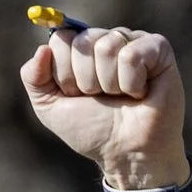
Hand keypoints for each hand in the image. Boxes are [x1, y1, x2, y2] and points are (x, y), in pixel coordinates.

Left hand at [21, 25, 190, 191]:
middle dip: (85, 80)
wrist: (125, 152)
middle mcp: (105, 39)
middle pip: (82, 42)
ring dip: (109, 84)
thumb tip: (42, 48)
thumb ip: (34, 78)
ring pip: (107, 47)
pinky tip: (139, 93)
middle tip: (101, 98)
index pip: (60, 39)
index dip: (64, 74)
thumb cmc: (92, 130)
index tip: (76, 95)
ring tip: (121, 97)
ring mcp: (132, 41)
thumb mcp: (50, 107)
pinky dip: (131, 83)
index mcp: (80, 49)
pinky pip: (131, 56)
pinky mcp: (157, 48)